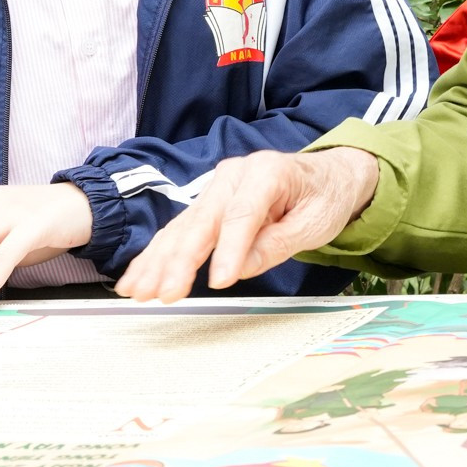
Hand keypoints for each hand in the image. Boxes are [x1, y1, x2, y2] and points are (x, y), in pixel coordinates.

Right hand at [115, 146, 380, 303]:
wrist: (329, 175)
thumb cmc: (324, 197)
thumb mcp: (315, 222)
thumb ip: (277, 244)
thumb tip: (241, 269)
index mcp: (266, 173)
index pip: (241, 215)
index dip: (228, 250)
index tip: (217, 283)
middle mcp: (234, 175)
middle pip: (202, 221)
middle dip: (179, 260)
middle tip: (163, 293)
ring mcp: (217, 187)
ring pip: (182, 227)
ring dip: (157, 261)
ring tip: (137, 290)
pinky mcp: (208, 203)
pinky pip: (179, 230)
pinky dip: (156, 255)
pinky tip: (137, 276)